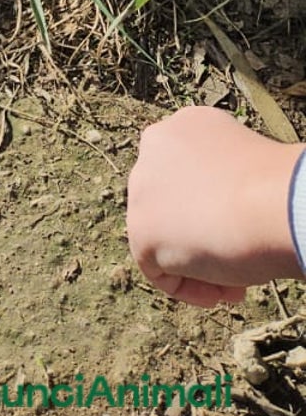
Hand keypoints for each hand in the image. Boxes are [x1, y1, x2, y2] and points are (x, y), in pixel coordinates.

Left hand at [127, 106, 303, 306]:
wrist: (271, 203)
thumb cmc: (275, 188)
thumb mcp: (246, 170)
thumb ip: (220, 184)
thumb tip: (223, 212)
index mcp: (187, 125)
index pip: (187, 172)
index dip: (215, 205)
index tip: (243, 226)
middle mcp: (156, 146)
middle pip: (171, 202)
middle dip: (203, 235)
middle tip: (239, 257)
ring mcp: (142, 186)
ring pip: (163, 235)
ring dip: (199, 264)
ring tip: (238, 281)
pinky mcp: (141, 230)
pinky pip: (158, 270)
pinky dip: (190, 287)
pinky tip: (224, 290)